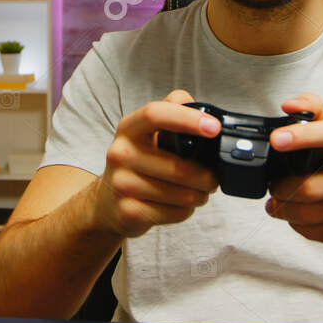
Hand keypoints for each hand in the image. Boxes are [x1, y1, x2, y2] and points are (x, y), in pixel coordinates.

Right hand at [87, 89, 220, 238]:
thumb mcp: (148, 133)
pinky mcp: (128, 211)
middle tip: (212, 179)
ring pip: (181, 194)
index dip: (188, 119)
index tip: (214, 128)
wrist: (108, 204)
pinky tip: (179, 206)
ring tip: (197, 193)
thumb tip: (203, 109)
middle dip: (207, 177)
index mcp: (129, 129)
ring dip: (199, 195)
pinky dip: (185, 211)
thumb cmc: (137, 165)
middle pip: (179, 166)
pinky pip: (174, 213)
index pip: (155, 114)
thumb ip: (173, 111)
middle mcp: (120, 153)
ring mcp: (121, 183)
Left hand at [265, 93, 322, 251]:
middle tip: (273, 187)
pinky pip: (319, 234)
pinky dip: (301, 228)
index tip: (276, 140)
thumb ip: (312, 112)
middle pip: (312, 187)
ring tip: (281, 204)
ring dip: (287, 210)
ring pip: (312, 214)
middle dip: (282, 189)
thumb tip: (290, 105)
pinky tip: (300, 219)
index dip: (304, 136)